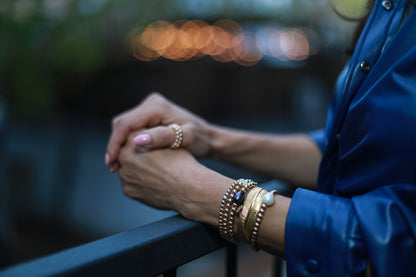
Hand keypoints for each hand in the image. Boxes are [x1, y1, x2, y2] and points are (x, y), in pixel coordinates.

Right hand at [106, 93, 212, 170]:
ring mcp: (149, 109)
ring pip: (124, 127)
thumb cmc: (200, 140)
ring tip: (117, 165)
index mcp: (156, 106)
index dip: (116, 143)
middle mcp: (151, 103)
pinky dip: (126, 143)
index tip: (111, 161)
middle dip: (115, 145)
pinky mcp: (150, 117)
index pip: (126, 123)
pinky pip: (131, 129)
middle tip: (112, 167)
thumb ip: (162, 138)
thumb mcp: (185, 140)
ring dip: (119, 145)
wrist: (208, 138)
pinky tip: (125, 159)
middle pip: (122, 123)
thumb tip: (137, 141)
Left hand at [118, 132, 232, 224]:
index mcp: (133, 140)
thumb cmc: (182, 163)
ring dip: (137, 168)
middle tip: (155, 158)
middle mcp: (124, 157)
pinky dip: (140, 181)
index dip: (145, 139)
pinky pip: (131, 183)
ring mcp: (124, 176)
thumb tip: (142, 136)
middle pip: (128, 152)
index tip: (154, 145)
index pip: (134, 136)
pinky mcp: (128, 191)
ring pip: (128, 168)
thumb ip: (150, 136)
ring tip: (156, 170)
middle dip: (138, 154)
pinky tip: (153, 181)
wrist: (188, 189)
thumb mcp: (167, 141)